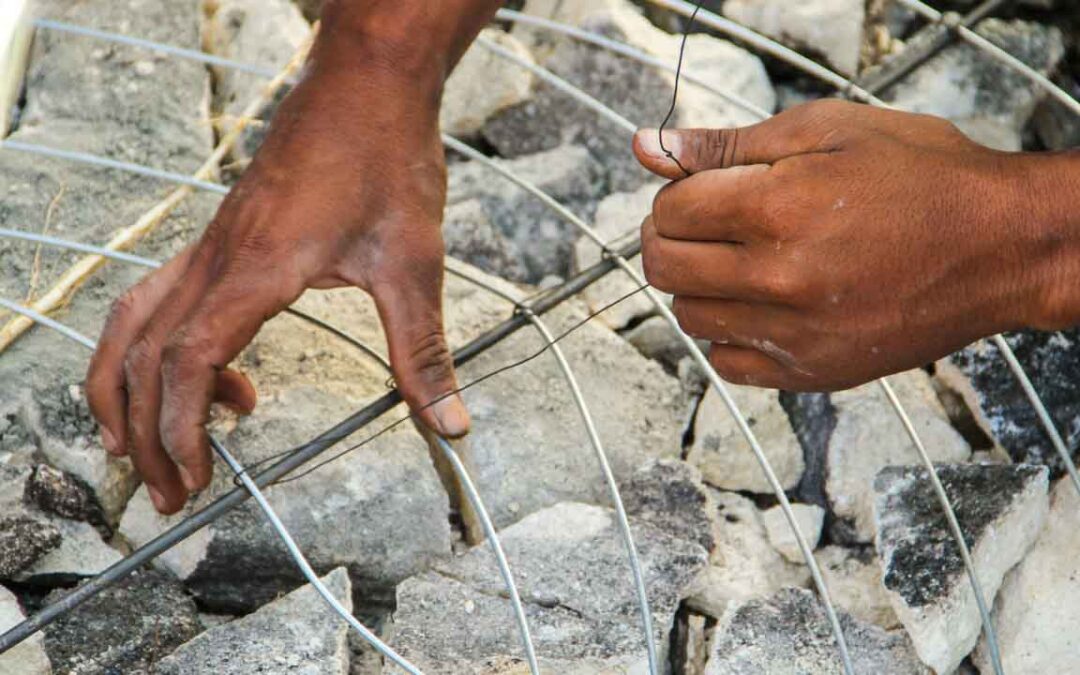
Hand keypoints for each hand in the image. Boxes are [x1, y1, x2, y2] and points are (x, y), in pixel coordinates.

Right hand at [86, 46, 468, 513]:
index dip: (180, 427)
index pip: (188, 361)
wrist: (365, 85)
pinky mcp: (225, 236)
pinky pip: (163, 298)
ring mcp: (213, 244)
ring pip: (133, 322)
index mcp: (256, 269)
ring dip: (130, 388)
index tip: (195, 480)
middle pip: (143, 354)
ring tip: (154, 446)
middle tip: (169, 492)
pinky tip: (225, 376)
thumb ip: (423, 349)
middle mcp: (218, 258)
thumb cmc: (385, 160)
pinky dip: (164, 347)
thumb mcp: (415, 263)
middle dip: (145, 430)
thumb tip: (451, 423)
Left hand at [633, 99, 1074, 390]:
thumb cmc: (921, 176)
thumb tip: (646, 147)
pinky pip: (728, 364)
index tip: (703, 189)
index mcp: (775, 209)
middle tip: (703, 223)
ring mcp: (794, 334)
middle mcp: (776, 279)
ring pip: (689, 316)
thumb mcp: (827, 130)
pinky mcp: (812, 373)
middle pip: (663, 266)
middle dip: (668, 237)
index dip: (677, 192)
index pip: (670, 210)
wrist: (1001, 247)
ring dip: (698, 284)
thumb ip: (727, 143)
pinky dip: (730, 334)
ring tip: (742, 260)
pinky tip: (761, 306)